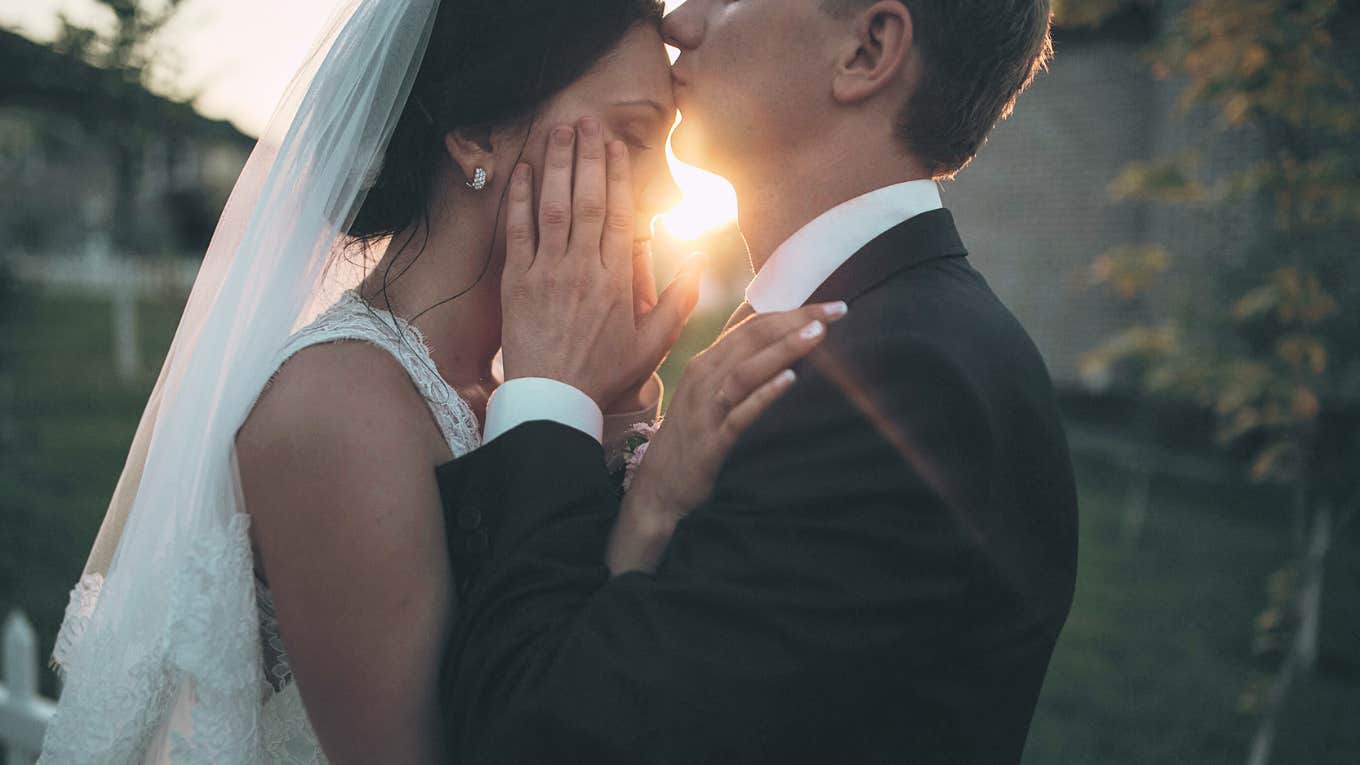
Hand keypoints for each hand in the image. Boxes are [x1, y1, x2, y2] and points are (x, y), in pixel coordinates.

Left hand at [499, 118, 702, 407]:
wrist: (553, 400)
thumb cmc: (604, 374)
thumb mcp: (653, 343)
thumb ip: (680, 299)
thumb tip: (701, 257)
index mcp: (617, 280)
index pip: (620, 214)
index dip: (618, 175)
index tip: (615, 146)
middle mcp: (583, 268)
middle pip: (588, 200)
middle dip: (588, 157)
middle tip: (586, 122)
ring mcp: (547, 272)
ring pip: (555, 207)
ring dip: (558, 165)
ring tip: (559, 131)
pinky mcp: (517, 282)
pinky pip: (519, 231)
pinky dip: (521, 199)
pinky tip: (524, 171)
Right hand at [606, 301, 849, 573]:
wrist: (657, 488)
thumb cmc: (690, 436)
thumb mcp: (709, 393)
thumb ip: (736, 366)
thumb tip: (773, 342)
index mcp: (707, 362)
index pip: (752, 324)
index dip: (791, 310)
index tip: (829, 305)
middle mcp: (704, 376)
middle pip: (753, 338)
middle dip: (796, 320)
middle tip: (837, 309)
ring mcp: (706, 407)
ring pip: (747, 368)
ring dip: (783, 349)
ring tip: (818, 334)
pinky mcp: (711, 440)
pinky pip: (740, 413)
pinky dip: (764, 393)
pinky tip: (790, 379)